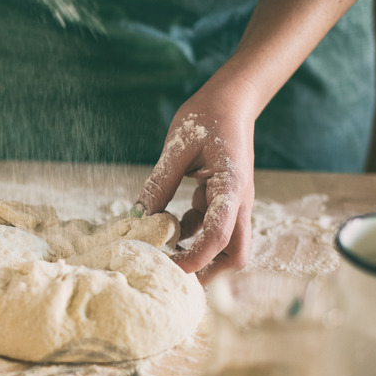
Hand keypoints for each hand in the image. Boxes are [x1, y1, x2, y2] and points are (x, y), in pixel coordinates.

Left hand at [136, 81, 255, 282]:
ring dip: (198, 253)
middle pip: (235, 254)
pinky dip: (191, 233)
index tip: (169, 268)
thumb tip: (137, 217)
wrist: (230, 101)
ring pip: (225, 244)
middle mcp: (238, 201)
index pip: (219, 236)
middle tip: (172, 274)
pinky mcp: (223, 199)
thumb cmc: (206, 118)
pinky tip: (167, 225)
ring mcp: (233, 202)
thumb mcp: (177, 149)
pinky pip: (211, 227)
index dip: (196, 259)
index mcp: (231, 187)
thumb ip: (159, 184)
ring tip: (162, 252)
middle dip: (208, 271)